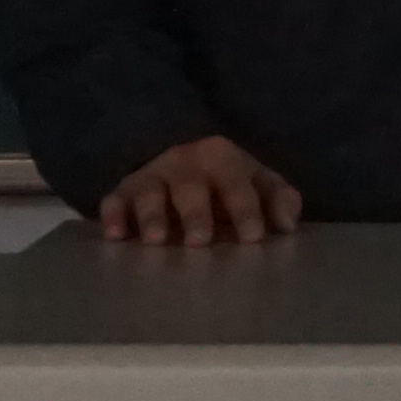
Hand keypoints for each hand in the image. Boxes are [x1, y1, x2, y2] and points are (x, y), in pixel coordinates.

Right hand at [99, 133, 303, 245]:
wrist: (181, 158)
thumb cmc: (227, 182)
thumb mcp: (256, 183)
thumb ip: (277, 199)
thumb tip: (288, 222)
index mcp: (222, 158)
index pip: (236, 182)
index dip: (245, 208)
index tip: (253, 236)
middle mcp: (184, 163)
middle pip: (190, 186)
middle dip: (195, 213)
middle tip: (200, 241)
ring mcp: (152, 176)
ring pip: (149, 192)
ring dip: (152, 215)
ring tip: (156, 240)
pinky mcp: (123, 192)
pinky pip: (114, 200)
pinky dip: (112, 215)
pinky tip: (115, 236)